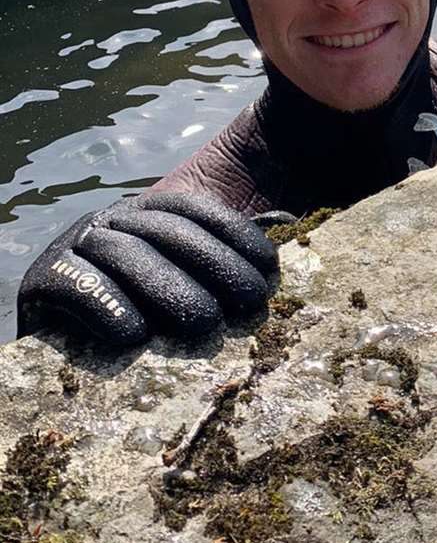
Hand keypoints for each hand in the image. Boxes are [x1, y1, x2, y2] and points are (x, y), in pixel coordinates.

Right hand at [16, 193, 295, 345]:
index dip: (236, 234)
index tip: (270, 268)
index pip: (196, 209)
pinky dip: (105, 306)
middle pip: (167, 232)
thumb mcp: (182, 271)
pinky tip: (134, 334)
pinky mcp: (42, 278)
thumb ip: (224, 251)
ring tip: (205, 322)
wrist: (56, 334)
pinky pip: (74, 284)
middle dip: (215, 265)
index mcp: (147, 208)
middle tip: (250, 303)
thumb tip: (288, 226)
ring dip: (169, 288)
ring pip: (126, 255)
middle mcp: (111, 218)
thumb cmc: (138, 307)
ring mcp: (75, 244)